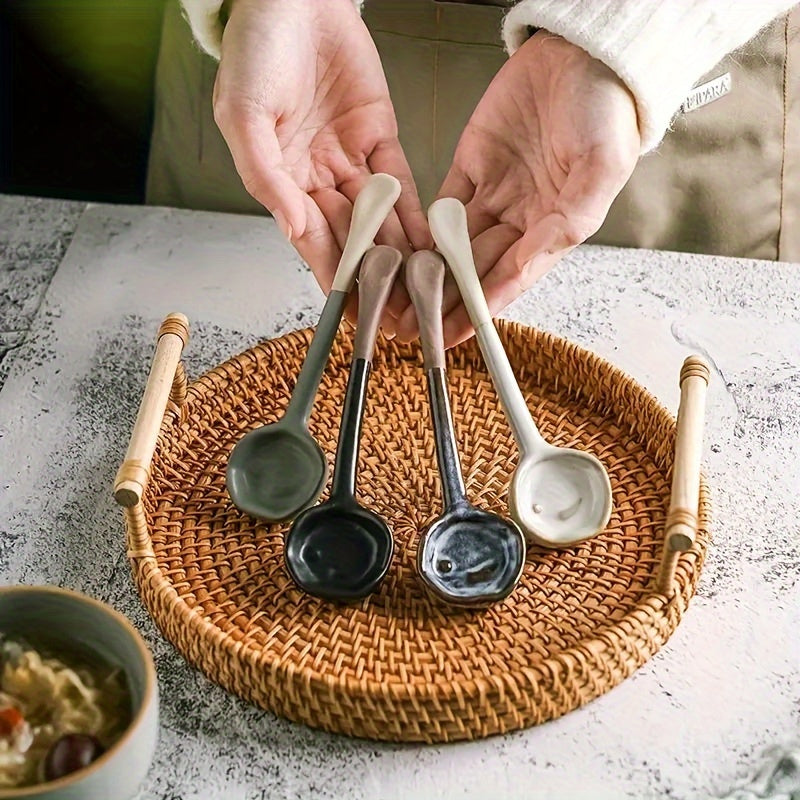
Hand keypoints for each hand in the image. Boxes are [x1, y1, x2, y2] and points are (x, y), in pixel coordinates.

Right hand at [213, 0, 430, 325]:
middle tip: (397, 315)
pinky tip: (430, 243)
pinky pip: (401, 182)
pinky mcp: (380, 136)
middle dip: (374, 278)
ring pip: (379, 218)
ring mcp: (350, 160)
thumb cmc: (255, 49)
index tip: (352, 312)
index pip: (311, 240)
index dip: (332, 276)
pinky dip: (414, 212)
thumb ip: (265, 175)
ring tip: (419, 291)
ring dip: (399, 255)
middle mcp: (317, 177)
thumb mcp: (243, 114)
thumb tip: (294, 228)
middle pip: (350, 238)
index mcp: (280, 179)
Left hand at [396, 30, 639, 345]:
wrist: (582, 53)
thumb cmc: (605, 109)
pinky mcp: (470, 167)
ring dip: (429, 275)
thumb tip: (528, 267)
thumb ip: (569, 221)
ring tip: (401, 301)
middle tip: (413, 327)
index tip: (452, 334)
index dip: (480, 308)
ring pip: (454, 246)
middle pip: (476, 270)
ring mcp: (494, 194)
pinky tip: (404, 256)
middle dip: (446, 301)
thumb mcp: (601, 167)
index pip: (510, 278)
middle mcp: (521, 219)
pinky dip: (423, 232)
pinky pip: (442, 208)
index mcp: (554, 227)